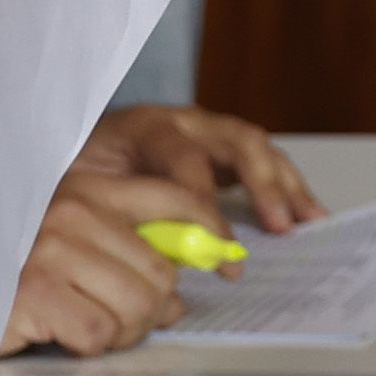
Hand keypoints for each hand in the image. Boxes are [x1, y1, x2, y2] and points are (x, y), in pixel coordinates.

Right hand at [0, 166, 222, 362]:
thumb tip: (179, 296)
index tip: (225, 263)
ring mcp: (55, 247)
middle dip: (149, 309)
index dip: (210, 235)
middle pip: (163, 270)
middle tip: (112, 319)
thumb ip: (123, 258)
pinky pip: (99, 333)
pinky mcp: (36, 290)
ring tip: (80, 325)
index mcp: (87, 187)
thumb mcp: (63, 251)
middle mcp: (75, 207)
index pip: (177, 198)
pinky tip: (56, 335)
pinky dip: (86, 346)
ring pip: (139, 306)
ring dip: (118, 332)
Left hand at [71, 103, 320, 235]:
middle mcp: (181, 121)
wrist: (67, 155)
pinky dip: (286, 187)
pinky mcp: (218, 148)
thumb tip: (158, 255)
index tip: (218, 246)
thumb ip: (118, 216)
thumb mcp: (82, 192)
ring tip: (308, 220)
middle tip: (277, 225)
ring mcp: (204, 130)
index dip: (204, 204)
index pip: (185, 159)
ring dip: (286, 184)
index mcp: (143, 127)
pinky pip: (261, 160)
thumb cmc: (73, 177)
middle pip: (235, 139)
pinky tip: (306, 214)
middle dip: (262, 184)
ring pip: (256, 146)